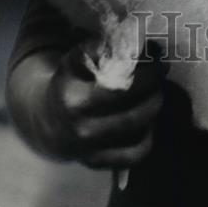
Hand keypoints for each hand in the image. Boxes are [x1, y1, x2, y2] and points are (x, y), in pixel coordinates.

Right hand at [42, 37, 164, 168]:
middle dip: (152, 78)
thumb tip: (142, 43)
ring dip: (154, 102)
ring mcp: (90, 147)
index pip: (116, 74)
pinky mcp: (100, 163)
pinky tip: (146, 119)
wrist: (49, 121)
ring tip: (154, 90)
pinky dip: (148, 134)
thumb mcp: (77, 59)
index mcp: (72, 93)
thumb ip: (104, 49)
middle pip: (130, 97)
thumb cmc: (72, 81)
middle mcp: (79, 123)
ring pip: (138, 123)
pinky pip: (138, 151)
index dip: (140, 61)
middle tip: (158, 68)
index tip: (150, 50)